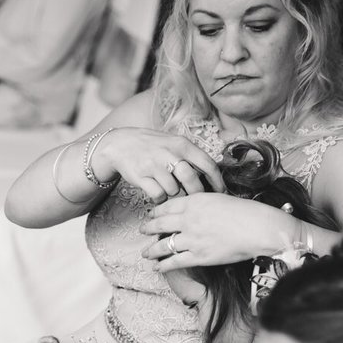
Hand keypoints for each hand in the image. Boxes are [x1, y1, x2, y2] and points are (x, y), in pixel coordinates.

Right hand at [93, 127, 223, 204]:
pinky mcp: (141, 176)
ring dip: (173, 194)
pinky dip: (159, 198)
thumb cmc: (153, 146)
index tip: (221, 192)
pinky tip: (157, 192)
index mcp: (182, 144)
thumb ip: (192, 156)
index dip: (217, 181)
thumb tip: (213, 177)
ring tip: (169, 188)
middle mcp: (169, 153)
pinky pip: (158, 195)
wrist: (121, 144)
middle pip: (192, 181)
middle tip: (194, 197)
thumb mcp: (174, 143)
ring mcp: (154, 165)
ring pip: (174, 190)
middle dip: (195, 193)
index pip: (208, 164)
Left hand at [140, 193, 297, 269]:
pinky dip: (163, 265)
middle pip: (160, 224)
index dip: (156, 212)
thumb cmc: (246, 212)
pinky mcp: (200, 256)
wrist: (258, 228)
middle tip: (141, 230)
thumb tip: (193, 206)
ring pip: (164, 245)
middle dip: (148, 228)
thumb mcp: (220, 198)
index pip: (167, 206)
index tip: (151, 215)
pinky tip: (157, 267)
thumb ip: (203, 202)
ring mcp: (192, 239)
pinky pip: (175, 262)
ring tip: (145, 253)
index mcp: (194, 201)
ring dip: (152, 250)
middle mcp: (189, 219)